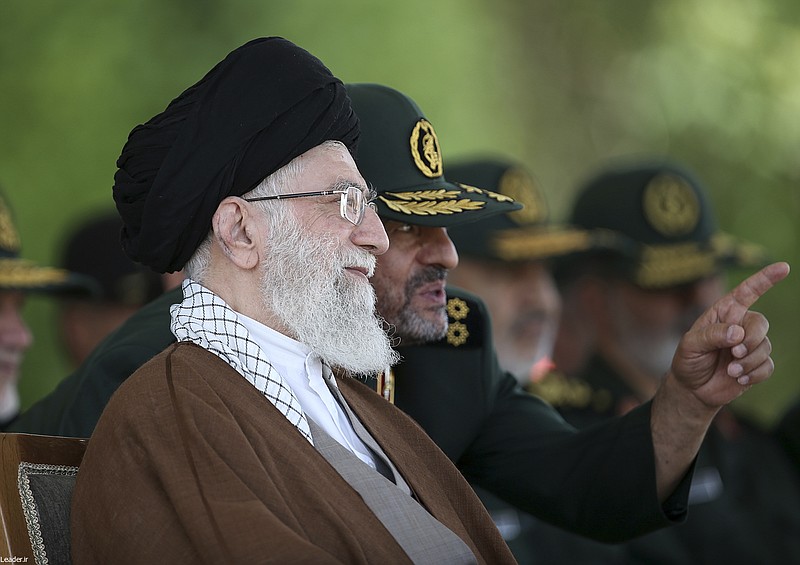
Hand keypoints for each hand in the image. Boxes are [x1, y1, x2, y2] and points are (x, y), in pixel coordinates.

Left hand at [670, 262, 789, 408]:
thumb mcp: (690, 345)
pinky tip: (738, 379)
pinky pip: (767, 366)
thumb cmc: (688, 360)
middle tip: (734, 353)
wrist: (692, 388)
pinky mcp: (757, 364)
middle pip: (760, 323)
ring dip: (748, 361)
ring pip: (765, 347)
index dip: (765, 278)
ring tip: (730, 370)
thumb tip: (738, 332)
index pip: (747, 292)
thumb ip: (711, 335)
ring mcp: (750, 345)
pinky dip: (754, 374)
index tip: (783, 267)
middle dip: (751, 339)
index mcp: (724, 313)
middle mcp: (740, 325)